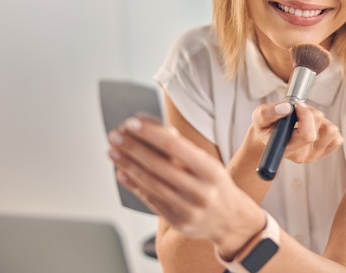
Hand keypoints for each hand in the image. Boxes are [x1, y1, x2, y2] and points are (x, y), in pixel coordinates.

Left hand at [107, 117, 264, 252]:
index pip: (174, 146)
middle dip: (132, 148)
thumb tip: (153, 132)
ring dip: (127, 165)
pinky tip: (122, 172)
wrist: (231, 220)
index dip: (150, 133)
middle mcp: (200, 191)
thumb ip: (183, 151)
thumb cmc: (216, 185)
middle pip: (158, 165)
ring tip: (113, 151)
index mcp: (210, 171)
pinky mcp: (176, 221)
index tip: (132, 123)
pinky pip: (150, 200)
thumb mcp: (209, 164)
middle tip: (116, 136)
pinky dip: (133, 185)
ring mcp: (187, 209)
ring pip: (150, 183)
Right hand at [251, 102, 342, 163]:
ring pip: (331, 130)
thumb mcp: (259, 117)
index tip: (295, 105)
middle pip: (322, 128)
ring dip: (320, 119)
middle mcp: (302, 156)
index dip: (306, 115)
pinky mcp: (324, 152)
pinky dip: (326, 126)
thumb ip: (268, 112)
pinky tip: (313, 126)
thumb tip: (287, 108)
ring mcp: (314, 155)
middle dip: (311, 112)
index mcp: (286, 149)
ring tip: (304, 118)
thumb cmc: (266, 126)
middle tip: (298, 110)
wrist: (270, 137)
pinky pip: (337, 137)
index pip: (307, 135)